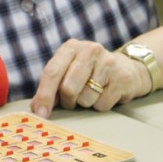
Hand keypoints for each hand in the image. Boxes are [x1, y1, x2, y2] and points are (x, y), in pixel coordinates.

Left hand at [29, 39, 151, 117]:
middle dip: (68, 101)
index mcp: (70, 47)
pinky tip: (105, 94)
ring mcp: (108, 62)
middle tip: (72, 101)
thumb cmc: (89, 72)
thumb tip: (37, 108)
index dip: (44, 95)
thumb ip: (50, 86)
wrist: (126, 69)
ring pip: (85, 98)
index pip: (52, 72)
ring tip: (92, 93)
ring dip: (85, 103)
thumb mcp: (68, 71)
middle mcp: (89, 50)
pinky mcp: (122, 77)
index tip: (41, 114)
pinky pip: (102, 104)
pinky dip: (100, 105)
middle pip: (68, 88)